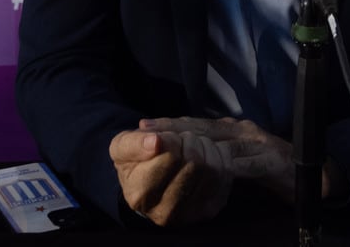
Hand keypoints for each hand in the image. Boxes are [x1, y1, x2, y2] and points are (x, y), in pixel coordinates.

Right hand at [109, 123, 233, 225]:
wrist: (150, 182)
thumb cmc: (136, 161)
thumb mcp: (123, 147)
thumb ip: (133, 143)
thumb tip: (155, 141)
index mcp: (141, 194)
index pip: (170, 156)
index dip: (171, 138)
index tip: (163, 136)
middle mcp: (166, 212)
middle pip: (195, 162)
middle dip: (190, 140)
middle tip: (180, 138)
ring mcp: (192, 213)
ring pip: (213, 168)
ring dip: (207, 146)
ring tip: (193, 143)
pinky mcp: (212, 207)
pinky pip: (226, 174)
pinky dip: (220, 155)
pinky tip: (207, 152)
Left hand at [141, 116, 295, 201]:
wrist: (314, 177)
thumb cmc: (270, 170)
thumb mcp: (238, 158)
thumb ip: (215, 154)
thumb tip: (183, 156)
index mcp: (232, 129)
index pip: (196, 124)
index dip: (170, 124)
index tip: (143, 126)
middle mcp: (242, 131)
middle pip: (202, 129)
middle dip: (173, 130)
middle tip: (147, 132)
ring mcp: (257, 144)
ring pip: (219, 144)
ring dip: (193, 149)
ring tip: (169, 151)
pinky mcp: (270, 161)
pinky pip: (244, 164)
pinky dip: (224, 167)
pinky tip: (208, 170)